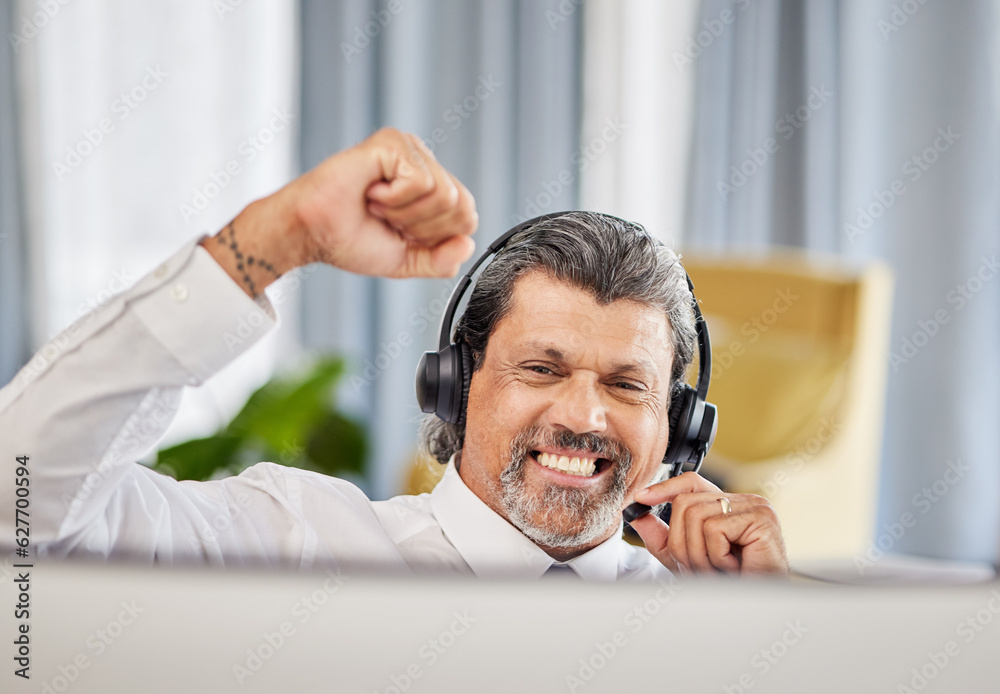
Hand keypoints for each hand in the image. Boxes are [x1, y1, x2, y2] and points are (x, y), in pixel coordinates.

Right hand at [290, 127, 476, 277]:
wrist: (313, 234)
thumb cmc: (350, 239)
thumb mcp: (406, 260)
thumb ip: (441, 260)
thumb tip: (467, 245)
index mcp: (432, 186)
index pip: (468, 218)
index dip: (435, 238)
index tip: (400, 232)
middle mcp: (425, 162)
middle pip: (461, 206)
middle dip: (422, 227)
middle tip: (387, 219)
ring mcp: (410, 149)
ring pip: (444, 194)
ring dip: (404, 213)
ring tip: (377, 205)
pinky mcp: (394, 143)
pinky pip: (422, 182)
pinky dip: (394, 199)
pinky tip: (371, 192)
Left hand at [629, 472, 788, 576]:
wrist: (759, 607)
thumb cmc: (730, 584)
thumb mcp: (687, 559)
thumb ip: (663, 538)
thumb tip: (637, 515)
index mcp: (728, 505)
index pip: (691, 482)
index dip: (664, 488)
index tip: (640, 499)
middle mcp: (743, 500)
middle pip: (686, 503)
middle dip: (682, 543)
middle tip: (699, 568)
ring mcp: (755, 507)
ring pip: (696, 517)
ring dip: (699, 554)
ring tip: (718, 570)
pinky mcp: (762, 518)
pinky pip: (715, 529)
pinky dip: (716, 555)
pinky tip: (733, 567)